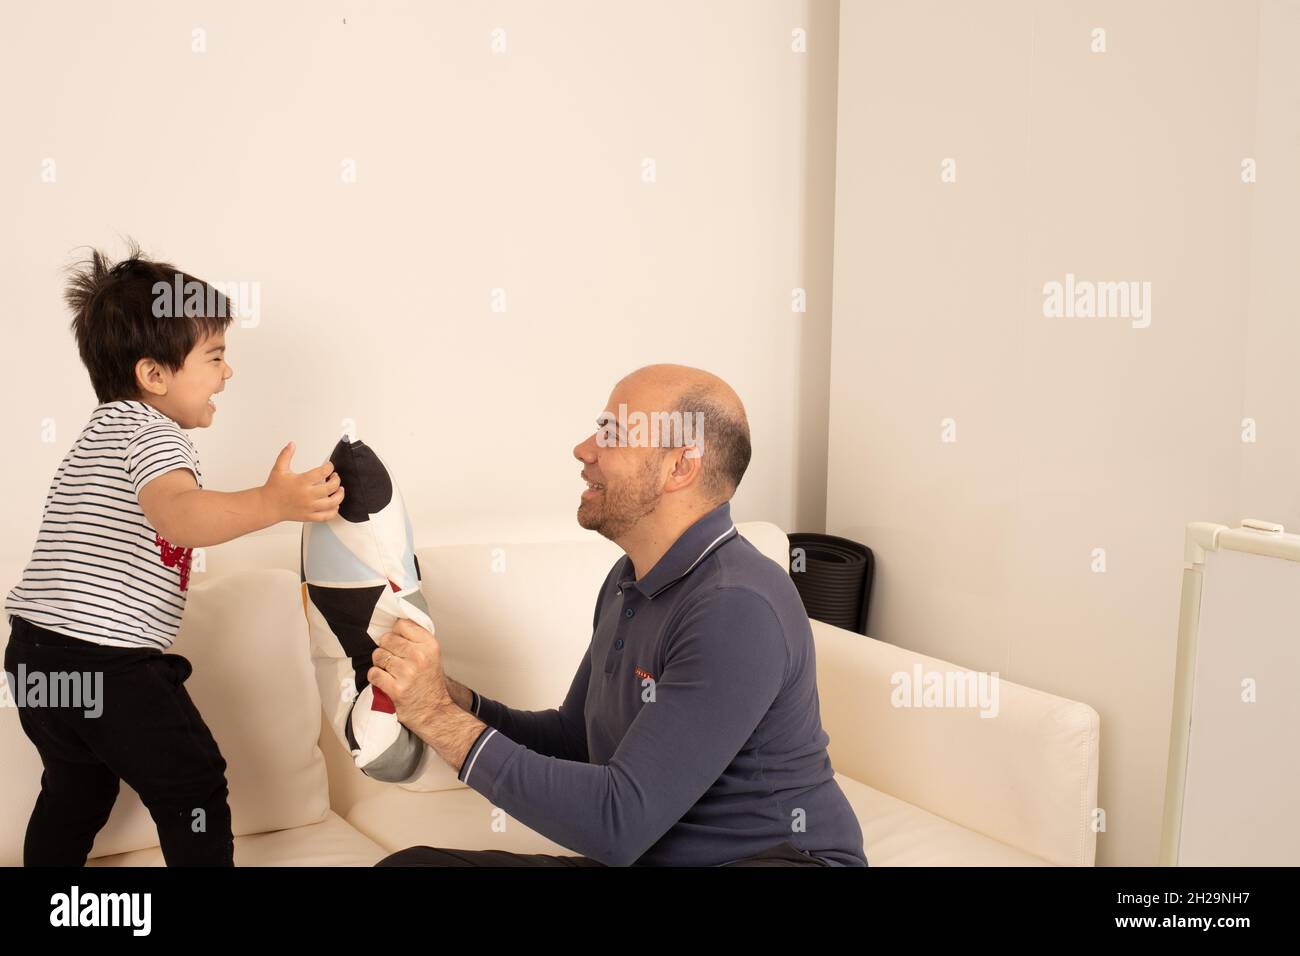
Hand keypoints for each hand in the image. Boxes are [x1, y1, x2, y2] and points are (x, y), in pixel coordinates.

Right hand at [262, 442, 343, 523]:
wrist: (267, 505)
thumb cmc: (274, 488)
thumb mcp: (279, 469)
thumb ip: (286, 455)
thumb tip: (292, 444)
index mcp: (301, 482)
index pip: (322, 472)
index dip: (329, 467)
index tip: (329, 466)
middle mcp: (307, 495)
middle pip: (331, 487)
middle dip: (337, 480)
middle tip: (335, 477)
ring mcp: (309, 507)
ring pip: (332, 503)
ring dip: (339, 495)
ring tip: (339, 490)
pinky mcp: (309, 516)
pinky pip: (326, 516)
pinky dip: (334, 511)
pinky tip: (334, 505)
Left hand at [368, 618, 453, 736]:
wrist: (434, 711)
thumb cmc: (429, 682)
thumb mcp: (432, 655)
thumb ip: (416, 639)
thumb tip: (393, 624)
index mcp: (429, 645)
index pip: (401, 624)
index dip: (396, 634)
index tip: (398, 643)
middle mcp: (419, 656)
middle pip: (386, 639)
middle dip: (386, 648)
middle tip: (394, 660)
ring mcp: (407, 673)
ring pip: (378, 655)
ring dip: (380, 664)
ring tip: (390, 671)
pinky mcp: (396, 689)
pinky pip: (373, 673)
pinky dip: (376, 677)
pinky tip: (385, 681)